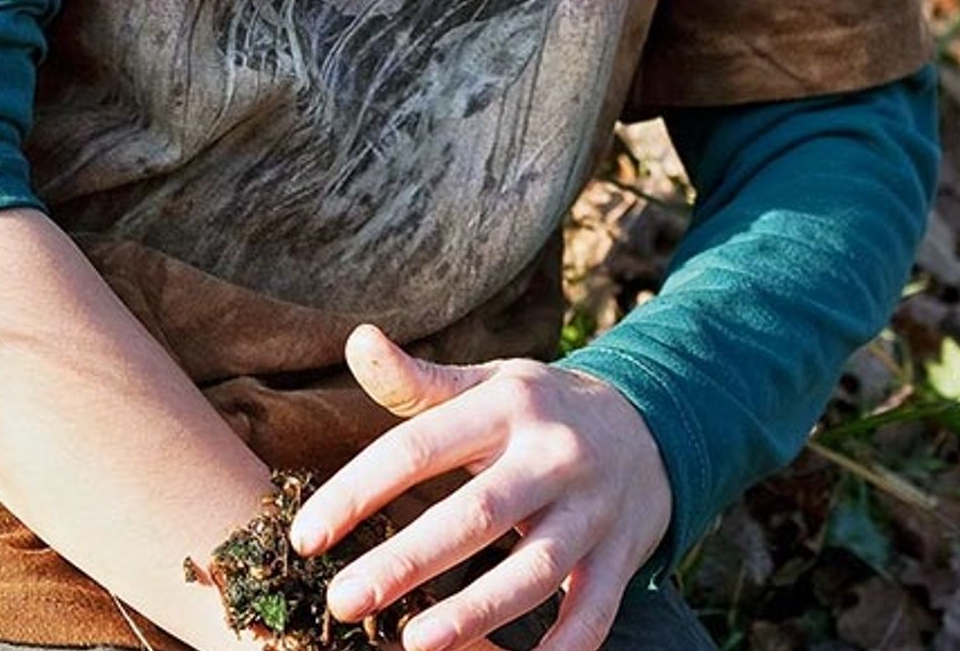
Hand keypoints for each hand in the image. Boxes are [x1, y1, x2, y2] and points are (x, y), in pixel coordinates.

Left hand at [289, 324, 672, 650]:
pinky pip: (594, 609)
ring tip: (416, 644)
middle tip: (345, 601)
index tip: (306, 536)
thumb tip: (358, 340)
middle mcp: (552, 455)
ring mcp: (592, 508)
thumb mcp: (487, 382)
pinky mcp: (622, 553)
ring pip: (534, 568)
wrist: (654, 422)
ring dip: (476, 611)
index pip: (418, 448)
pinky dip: (564, 647)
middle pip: (475, 514)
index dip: (358, 491)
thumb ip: (418, 379)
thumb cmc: (541, 408)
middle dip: (408, 561)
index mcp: (506, 407)